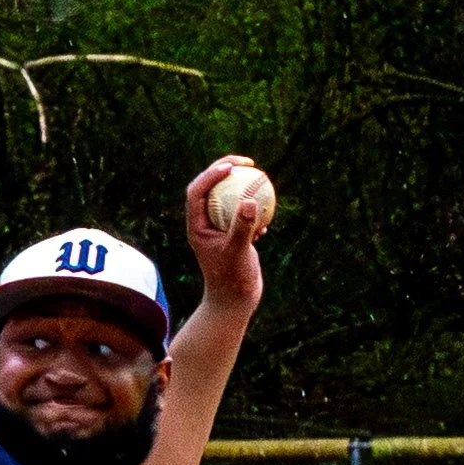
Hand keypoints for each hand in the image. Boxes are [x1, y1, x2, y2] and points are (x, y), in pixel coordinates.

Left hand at [183, 156, 266, 327]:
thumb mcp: (239, 253)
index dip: (211, 173)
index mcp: (196, 227)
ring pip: (228, 199)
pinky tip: (267, 220)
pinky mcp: (233, 235)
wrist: (234, 302)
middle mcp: (205, 225)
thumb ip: (243, 227)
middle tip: (247, 162)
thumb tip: (251, 201)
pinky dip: (255, 211)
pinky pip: (243, 214)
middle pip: (210, 188)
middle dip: (226, 170)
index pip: (197, 191)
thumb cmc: (232, 281)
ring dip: (243, 187)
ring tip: (260, 178)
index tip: (231, 168)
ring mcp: (219, 230)